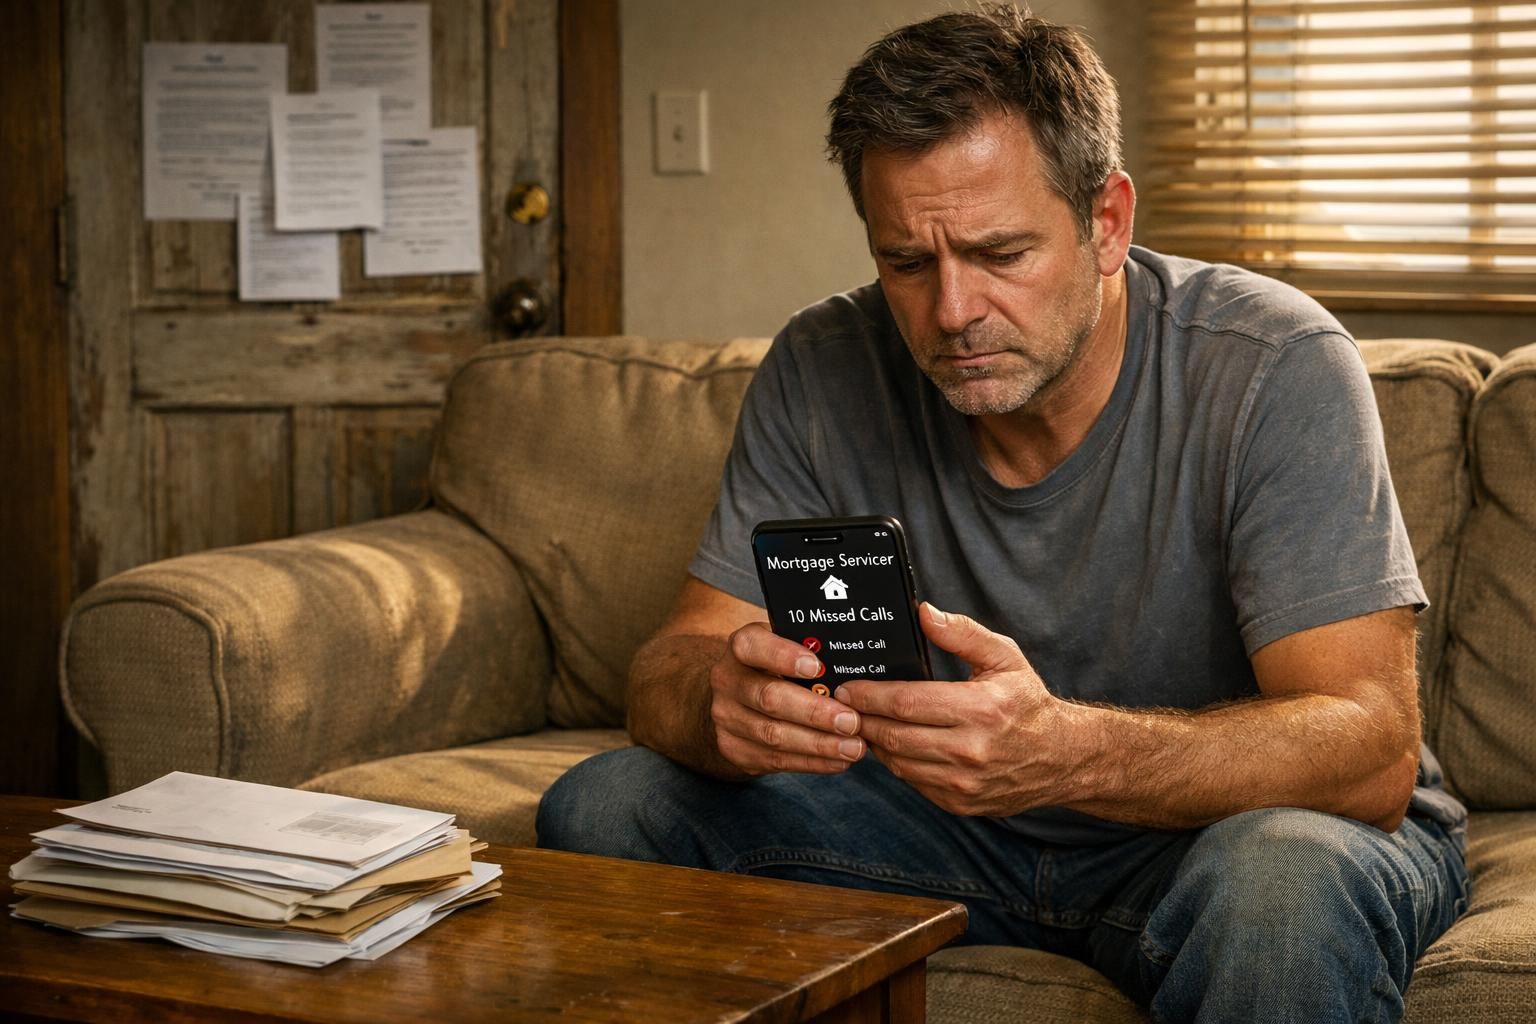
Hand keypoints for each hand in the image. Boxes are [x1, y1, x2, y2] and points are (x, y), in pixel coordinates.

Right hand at [709, 622, 867, 775]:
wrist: (738, 701)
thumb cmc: (777, 668)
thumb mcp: (786, 648)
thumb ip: (810, 650)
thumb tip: (853, 660)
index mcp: (741, 647)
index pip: (753, 646)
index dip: (783, 655)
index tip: (817, 667)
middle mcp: (727, 681)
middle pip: (769, 697)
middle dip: (814, 712)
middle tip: (851, 721)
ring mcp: (727, 718)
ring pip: (773, 734)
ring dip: (818, 744)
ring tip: (853, 746)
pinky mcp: (734, 748)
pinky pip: (775, 759)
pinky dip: (811, 762)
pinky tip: (837, 761)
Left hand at [835, 603, 1064, 815]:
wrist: (1062, 758)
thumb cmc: (1027, 703)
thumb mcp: (1004, 657)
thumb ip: (962, 633)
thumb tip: (923, 613)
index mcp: (980, 709)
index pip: (906, 703)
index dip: (869, 695)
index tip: (846, 687)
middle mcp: (970, 750)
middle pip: (894, 736)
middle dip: (862, 719)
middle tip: (842, 706)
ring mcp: (964, 783)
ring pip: (897, 763)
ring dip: (874, 743)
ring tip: (863, 723)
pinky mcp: (959, 803)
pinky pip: (912, 782)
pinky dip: (896, 763)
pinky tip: (892, 744)